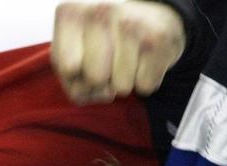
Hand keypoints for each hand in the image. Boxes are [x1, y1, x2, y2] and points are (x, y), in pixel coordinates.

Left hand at [52, 1, 185, 103]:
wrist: (149, 19)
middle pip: (95, 79)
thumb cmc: (101, 43)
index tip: (83, 60)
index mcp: (71, 14)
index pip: (68, 68)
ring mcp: (131, 23)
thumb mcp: (73, 56)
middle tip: (109, 61)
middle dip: (101, 81)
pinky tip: (143, 58)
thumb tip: (106, 92)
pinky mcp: (159, 38)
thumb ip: (72, 81)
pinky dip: (144, 80)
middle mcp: (101, 11)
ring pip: (121, 87)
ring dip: (123, 81)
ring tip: (127, 58)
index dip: (76, 77)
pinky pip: (145, 86)